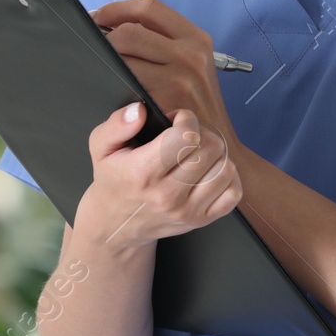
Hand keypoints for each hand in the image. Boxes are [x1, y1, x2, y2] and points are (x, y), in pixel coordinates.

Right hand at [74, 102, 241, 255]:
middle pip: (210, 149)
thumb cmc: (113, 180)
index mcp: (143, 173)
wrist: (115, 225)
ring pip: (225, 168)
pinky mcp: (200, 220)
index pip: (186, 136)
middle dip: (202, 133)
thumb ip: (117, 124)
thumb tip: (139, 111)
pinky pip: (233, 192)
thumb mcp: (102, 147)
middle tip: (188, 135)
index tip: (177, 121)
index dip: (186, 119)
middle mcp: (167, 195)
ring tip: (198, 152)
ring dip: (216, 154)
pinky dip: (228, 177)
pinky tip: (211, 171)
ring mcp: (186, 211)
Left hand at [92, 0, 235, 139]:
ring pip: (123, 57)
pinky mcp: (164, 101)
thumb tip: (113, 26)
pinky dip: (114, 84)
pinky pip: (125, 84)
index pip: (148, 7)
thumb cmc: (197, 104)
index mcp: (196, 38)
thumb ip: (164, 43)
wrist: (217, 146)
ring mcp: (178, 78)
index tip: (99, 18)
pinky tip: (115, 90)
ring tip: (105, 69)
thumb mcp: (195, 65)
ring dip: (107, 62)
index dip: (116, 8)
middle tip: (95, 48)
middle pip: (129, 30)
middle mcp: (190, 54)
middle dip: (105, 38)